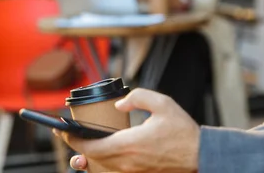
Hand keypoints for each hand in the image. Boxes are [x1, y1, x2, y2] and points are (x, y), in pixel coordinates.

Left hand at [57, 89, 199, 172]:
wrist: (200, 154)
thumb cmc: (182, 130)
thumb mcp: (163, 104)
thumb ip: (138, 97)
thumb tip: (120, 103)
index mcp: (130, 144)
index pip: (92, 145)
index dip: (74, 139)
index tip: (63, 131)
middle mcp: (127, 161)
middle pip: (93, 158)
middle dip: (77, 147)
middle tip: (67, 134)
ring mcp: (133, 171)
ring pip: (101, 167)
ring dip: (89, 157)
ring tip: (79, 146)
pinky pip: (114, 170)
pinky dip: (103, 163)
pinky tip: (101, 154)